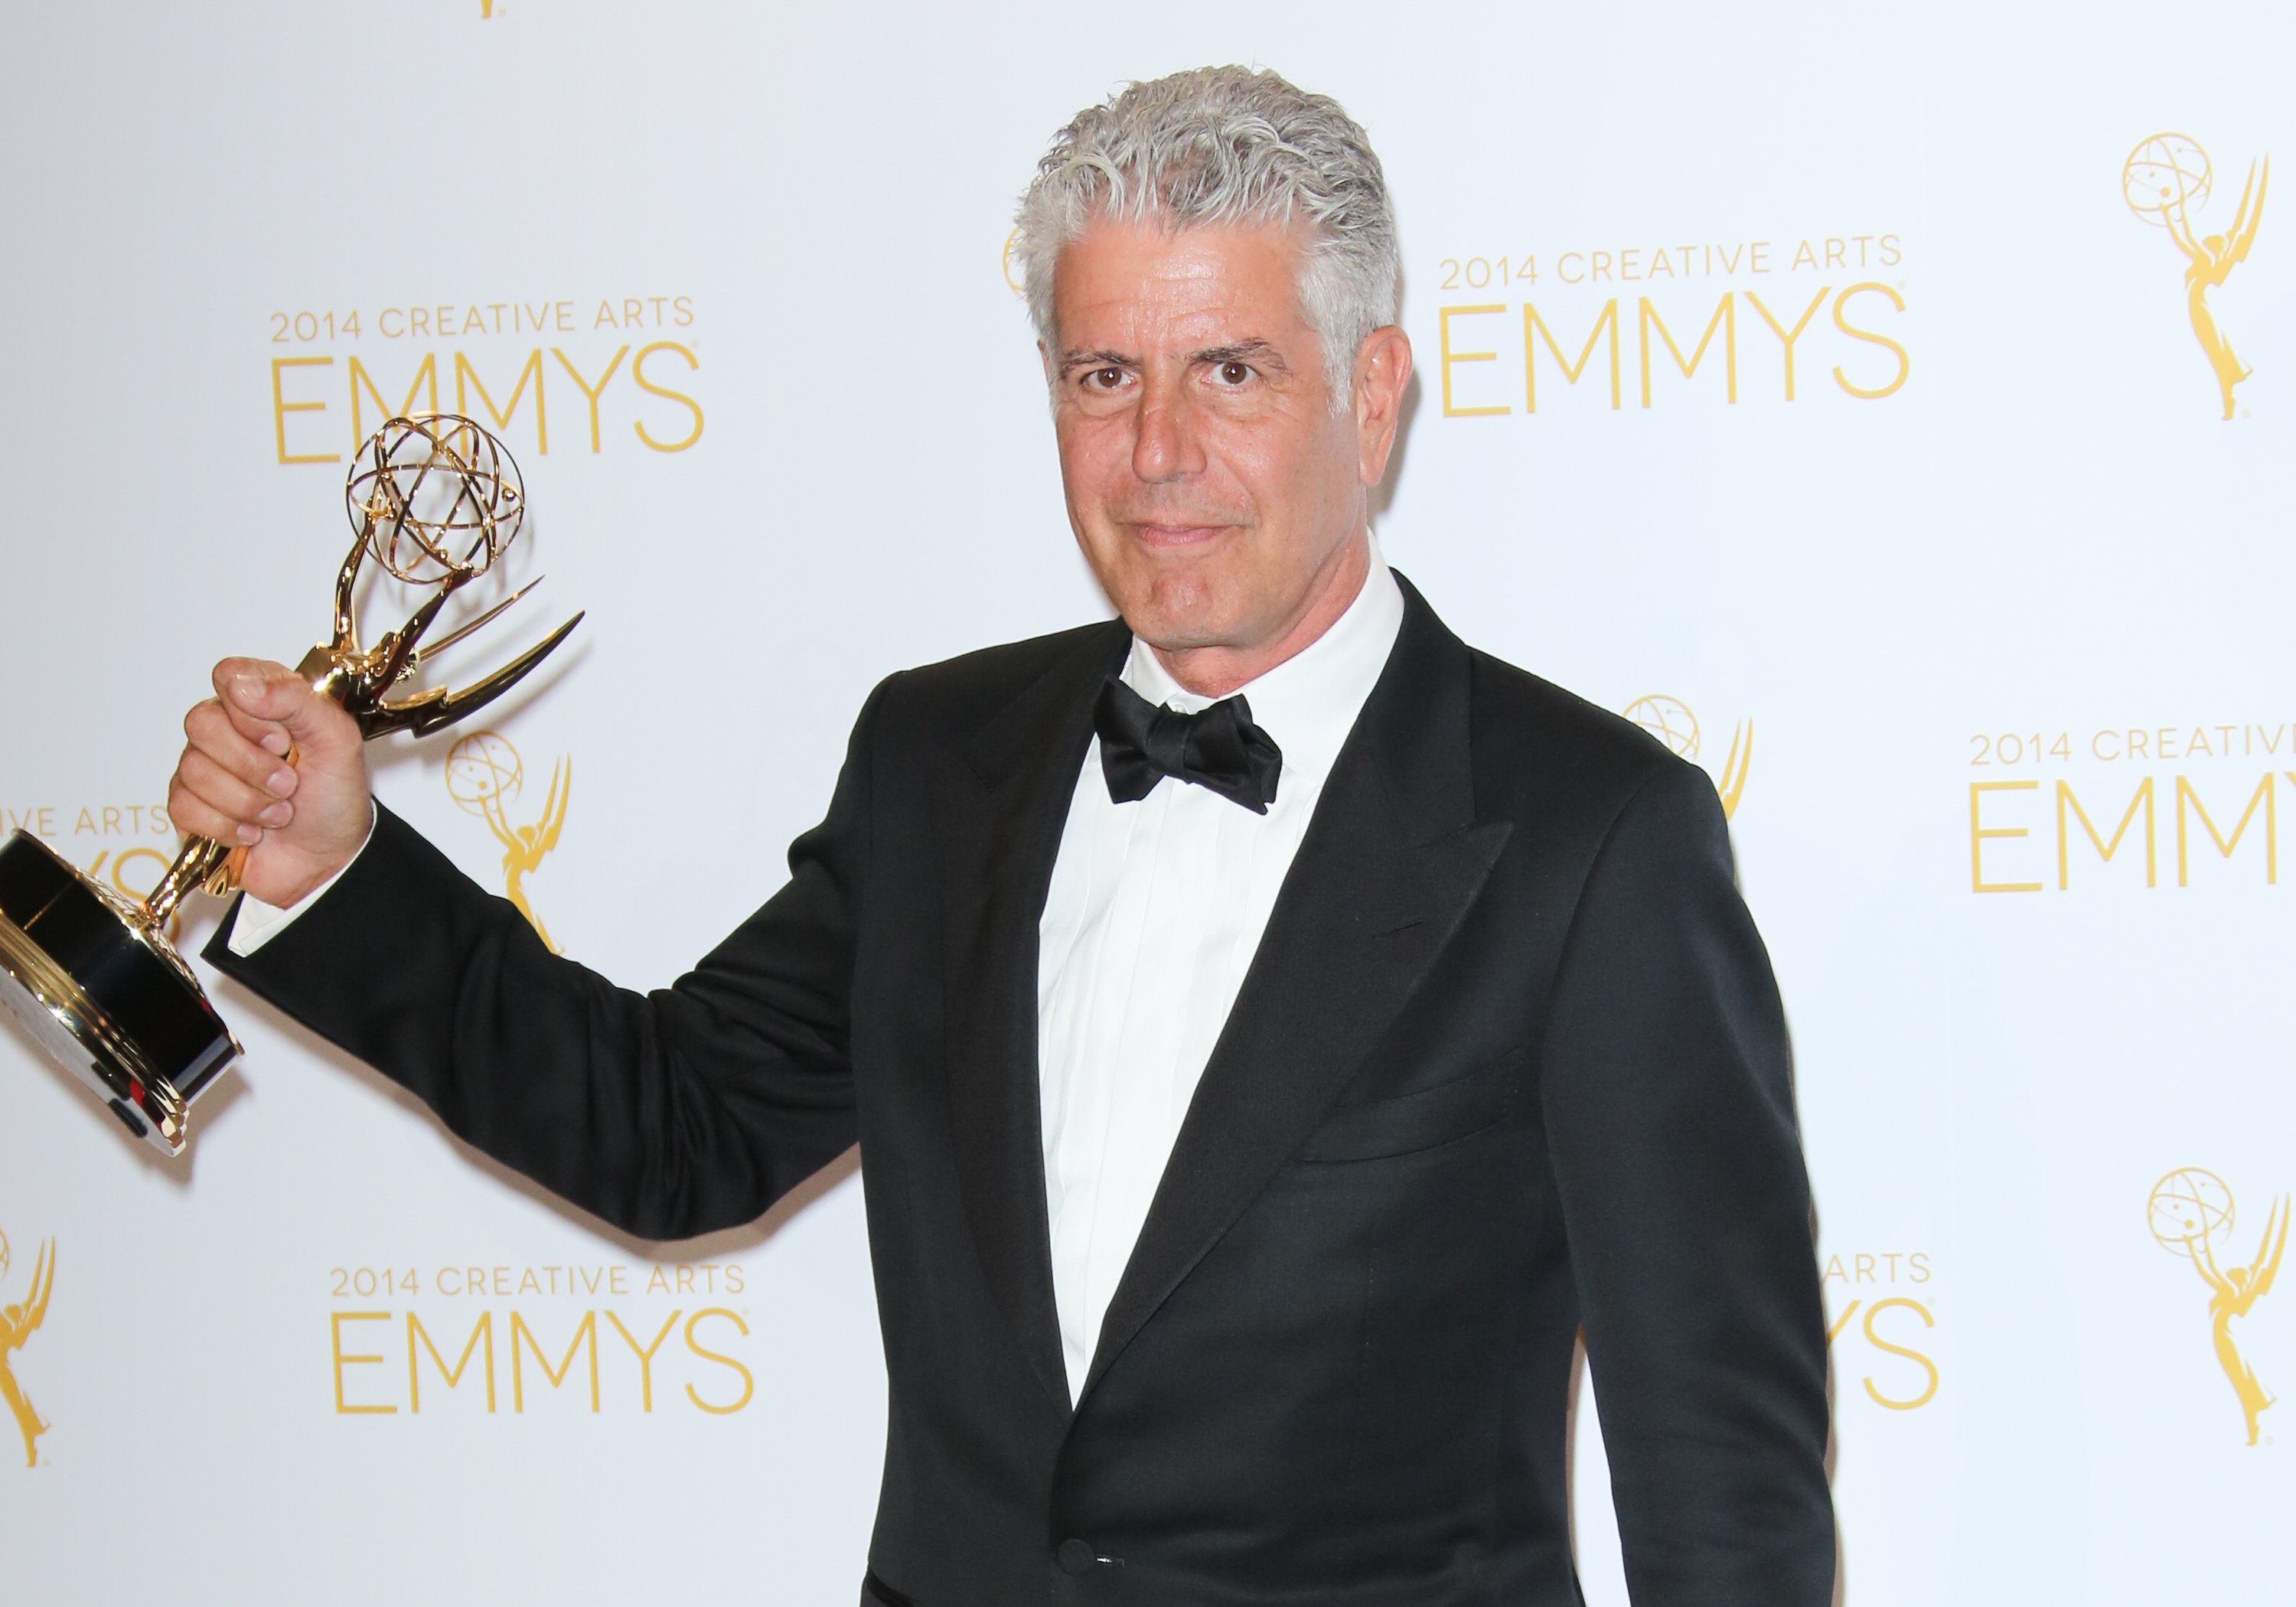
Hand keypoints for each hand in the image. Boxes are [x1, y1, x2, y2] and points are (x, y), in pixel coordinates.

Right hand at [168, 658, 372, 907]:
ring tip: (280, 812)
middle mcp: (227, 729)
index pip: (229, 676)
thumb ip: (296, 699)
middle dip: (253, 764)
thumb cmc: (335, 796)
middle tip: (289, 783)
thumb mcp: (337, 740)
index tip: (283, 739)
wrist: (329, 860)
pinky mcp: (189, 807)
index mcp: (263, 702)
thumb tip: (239, 681)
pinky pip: (184, 806)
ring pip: (194, 770)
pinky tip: (253, 831)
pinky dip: (227, 826)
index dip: (251, 712)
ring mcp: (202, 767)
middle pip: (202, 723)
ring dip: (248, 801)